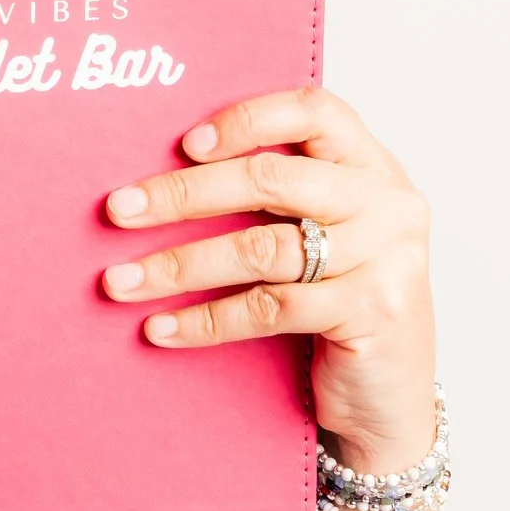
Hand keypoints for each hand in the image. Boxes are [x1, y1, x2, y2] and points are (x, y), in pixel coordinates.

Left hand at [98, 87, 435, 471]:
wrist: (390, 399)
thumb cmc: (342, 306)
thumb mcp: (322, 236)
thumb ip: (275, 199)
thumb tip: (160, 180)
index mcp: (372, 167)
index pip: (314, 111)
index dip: (247, 119)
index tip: (183, 144)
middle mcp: (387, 203)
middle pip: (271, 179)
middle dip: (183, 194)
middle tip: (119, 210)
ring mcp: (386, 258)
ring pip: (260, 249)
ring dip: (178, 266)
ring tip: (121, 281)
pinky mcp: (371, 313)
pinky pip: (268, 308)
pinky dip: (205, 320)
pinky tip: (161, 328)